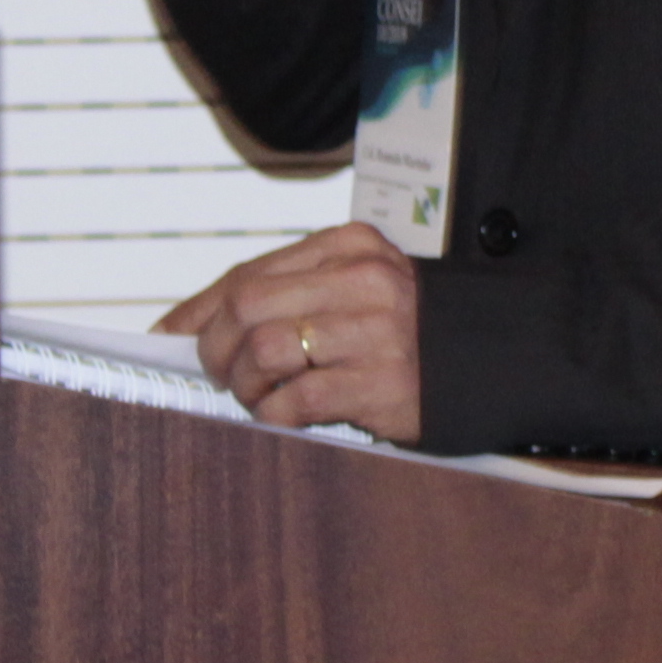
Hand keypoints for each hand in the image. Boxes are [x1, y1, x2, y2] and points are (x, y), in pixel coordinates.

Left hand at [165, 220, 422, 435]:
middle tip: (220, 375)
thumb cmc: (406, 328)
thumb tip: (189, 326)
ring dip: (245, 385)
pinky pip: (297, 399)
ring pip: (265, 352)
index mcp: (351, 246)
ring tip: (258, 396)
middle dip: (215, 349)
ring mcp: (376, 331)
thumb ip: (288, 293)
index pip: (249, 274)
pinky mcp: (382, 383)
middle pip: (247, 308)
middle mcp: (364, 280)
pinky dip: (274, 414)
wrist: (492, 358)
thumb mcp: (355, 287)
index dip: (198, 310)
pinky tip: (285, 415)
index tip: (169, 336)